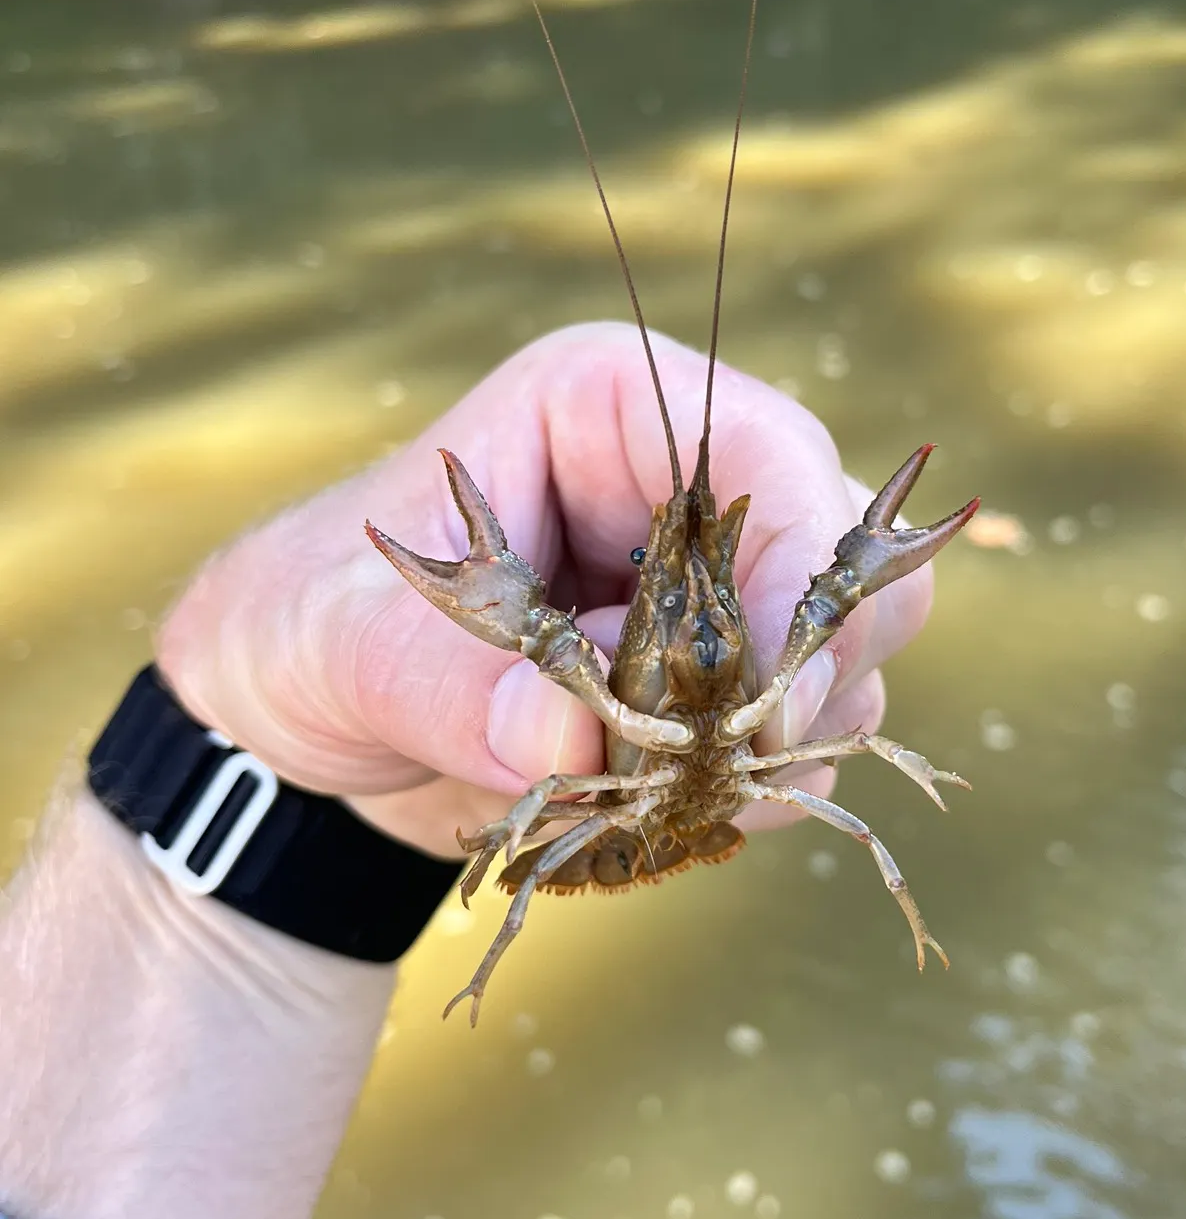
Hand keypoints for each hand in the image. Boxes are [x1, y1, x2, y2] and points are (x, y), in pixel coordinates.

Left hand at [157, 322, 936, 857]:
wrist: (309, 728)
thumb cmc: (311, 629)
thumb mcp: (346, 646)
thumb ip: (448, 686)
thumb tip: (563, 731)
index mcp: (608, 410)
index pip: (768, 454)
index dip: (795, 569)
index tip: (766, 702)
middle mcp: (687, 488)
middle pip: (839, 558)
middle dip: (803, 672)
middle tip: (718, 760)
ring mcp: (717, 591)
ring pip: (844, 659)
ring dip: (773, 745)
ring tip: (647, 787)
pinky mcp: (717, 686)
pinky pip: (801, 742)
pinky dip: (751, 790)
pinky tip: (655, 808)